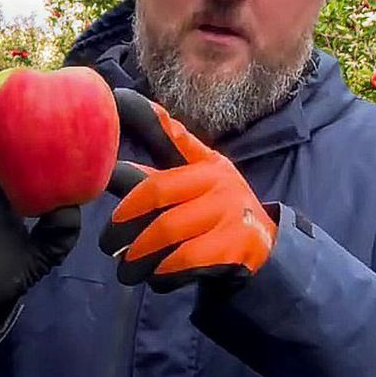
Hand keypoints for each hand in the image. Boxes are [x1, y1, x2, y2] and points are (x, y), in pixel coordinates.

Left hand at [98, 88, 276, 292]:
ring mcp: (228, 212)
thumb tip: (109, 170)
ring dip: (138, 255)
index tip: (118, 98)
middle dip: (124, 220)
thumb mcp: (195, 189)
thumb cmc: (216, 216)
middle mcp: (218, 181)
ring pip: (166, 232)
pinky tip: (156, 279)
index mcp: (205, 163)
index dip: (145, 116)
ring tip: (126, 269)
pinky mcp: (233, 247)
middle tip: (107, 243)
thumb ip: (157, 177)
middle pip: (156, 193)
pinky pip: (183, 260)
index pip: (171, 134)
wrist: (268, 253)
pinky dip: (162, 273)